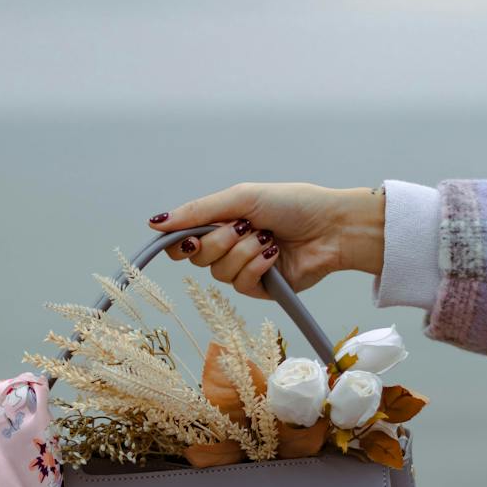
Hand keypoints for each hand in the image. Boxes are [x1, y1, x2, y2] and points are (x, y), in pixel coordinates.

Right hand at [146, 182, 384, 298]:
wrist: (331, 227)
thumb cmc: (292, 204)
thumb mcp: (241, 198)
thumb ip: (198, 211)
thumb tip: (155, 222)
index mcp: (221, 222)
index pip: (182, 241)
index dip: (178, 243)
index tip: (186, 239)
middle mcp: (228, 246)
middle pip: (197, 258)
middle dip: (219, 241)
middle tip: (244, 226)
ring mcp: (244, 268)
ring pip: (219, 273)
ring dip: (243, 252)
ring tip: (267, 238)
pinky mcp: (261, 288)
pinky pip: (241, 285)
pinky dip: (256, 267)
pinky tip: (274, 256)